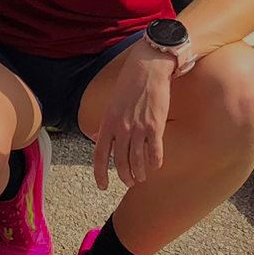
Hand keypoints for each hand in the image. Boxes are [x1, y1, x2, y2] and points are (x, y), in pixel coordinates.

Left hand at [90, 44, 172, 191]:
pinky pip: (154, 152)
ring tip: (141, 178)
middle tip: (129, 182)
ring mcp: (138, 128)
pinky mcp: (155, 126)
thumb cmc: (129, 84)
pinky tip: (155, 165)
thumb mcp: (111, 103)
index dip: (100, 173)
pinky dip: (155, 162)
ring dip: (139, 173)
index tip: (102, 186)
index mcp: (107, 121)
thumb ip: (106, 123)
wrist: (148, 68)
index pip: (99, 154)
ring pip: (137, 160)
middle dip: (124, 176)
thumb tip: (98, 136)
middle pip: (120, 161)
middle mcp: (121, 127)